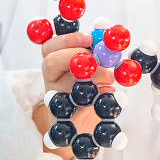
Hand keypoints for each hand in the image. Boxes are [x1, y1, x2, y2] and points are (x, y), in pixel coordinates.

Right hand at [32, 32, 114, 159]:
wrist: (83, 122)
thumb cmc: (88, 85)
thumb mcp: (90, 65)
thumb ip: (94, 51)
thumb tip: (107, 38)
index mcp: (54, 62)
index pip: (49, 46)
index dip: (68, 39)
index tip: (89, 38)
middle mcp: (51, 79)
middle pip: (51, 61)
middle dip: (77, 56)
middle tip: (98, 60)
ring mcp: (56, 98)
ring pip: (68, 82)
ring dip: (94, 76)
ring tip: (110, 77)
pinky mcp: (68, 116)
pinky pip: (82, 103)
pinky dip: (100, 94)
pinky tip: (109, 91)